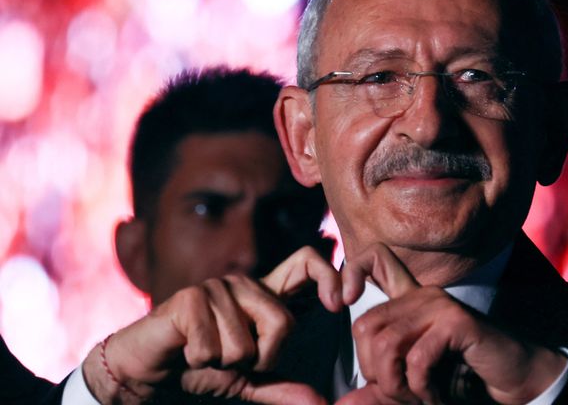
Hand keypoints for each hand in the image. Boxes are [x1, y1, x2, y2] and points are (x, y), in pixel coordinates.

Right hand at [82, 246, 341, 403]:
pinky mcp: (189, 299)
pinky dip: (201, 361)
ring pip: (246, 342)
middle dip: (261, 358)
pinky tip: (187, 352)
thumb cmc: (198, 370)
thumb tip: (320, 403)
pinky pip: (215, 346)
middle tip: (231, 360)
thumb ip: (283, 387)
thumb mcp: (248, 381)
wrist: (145, 375)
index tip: (337, 304)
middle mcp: (243, 284)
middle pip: (282, 321)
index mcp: (264, 295)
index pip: (306, 263)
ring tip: (205, 354)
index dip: (328, 275)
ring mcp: (216, 288)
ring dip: (225, 363)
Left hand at [337, 245, 567, 404]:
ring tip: (418, 399)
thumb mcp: (412, 383)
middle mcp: (421, 295)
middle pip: (365, 326)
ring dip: (398, 386)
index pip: (373, 259)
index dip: (349, 272)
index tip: (339, 303)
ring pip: (387, 345)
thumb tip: (343, 402)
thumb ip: (380, 387)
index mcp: (408, 302)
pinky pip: (419, 357)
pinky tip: (436, 397)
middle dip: (375, 373)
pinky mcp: (458, 321)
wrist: (513, 379)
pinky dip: (422, 388)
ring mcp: (439, 305)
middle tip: (400, 395)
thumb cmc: (461, 377)